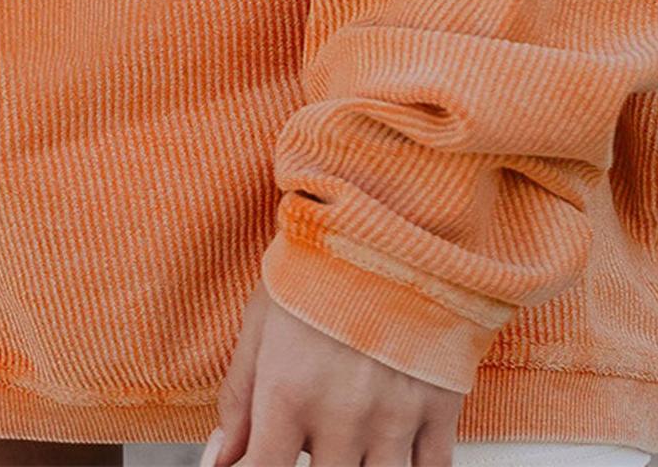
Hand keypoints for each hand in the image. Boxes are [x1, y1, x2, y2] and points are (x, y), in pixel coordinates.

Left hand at [204, 281, 464, 466]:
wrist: (389, 216)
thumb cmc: (319, 264)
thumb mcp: (261, 323)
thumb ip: (238, 399)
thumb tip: (218, 460)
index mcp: (289, 390)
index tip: (255, 464)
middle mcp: (343, 412)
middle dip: (313, 466)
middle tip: (311, 437)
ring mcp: (394, 414)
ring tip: (348, 441)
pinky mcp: (439, 406)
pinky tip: (392, 453)